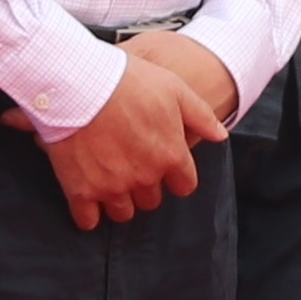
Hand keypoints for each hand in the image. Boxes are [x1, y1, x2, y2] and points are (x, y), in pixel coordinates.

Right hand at [31, 32, 234, 227]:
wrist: (79, 82)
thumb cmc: (128, 80)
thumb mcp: (174, 89)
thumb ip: (201, 116)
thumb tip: (221, 136)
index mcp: (170, 155)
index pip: (184, 186)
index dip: (175, 177)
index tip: (163, 167)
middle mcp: (144, 177)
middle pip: (152, 200)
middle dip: (145, 186)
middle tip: (131, 165)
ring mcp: (112, 186)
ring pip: (123, 213)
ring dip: (119, 200)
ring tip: (109, 180)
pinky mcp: (81, 190)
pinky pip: (87, 219)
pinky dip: (88, 213)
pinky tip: (86, 197)